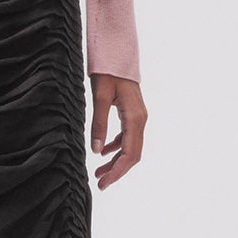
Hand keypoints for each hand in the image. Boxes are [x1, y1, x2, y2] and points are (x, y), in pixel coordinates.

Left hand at [88, 75, 145, 189]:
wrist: (116, 53)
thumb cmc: (108, 72)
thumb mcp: (99, 98)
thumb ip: (98, 124)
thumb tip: (96, 151)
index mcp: (134, 118)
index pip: (129, 153)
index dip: (117, 171)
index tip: (103, 183)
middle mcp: (140, 120)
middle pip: (133, 154)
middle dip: (117, 171)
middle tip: (100, 184)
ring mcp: (138, 117)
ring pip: (131, 147)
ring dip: (116, 161)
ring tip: (99, 172)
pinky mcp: (132, 114)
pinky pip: (127, 137)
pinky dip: (117, 148)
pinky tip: (104, 152)